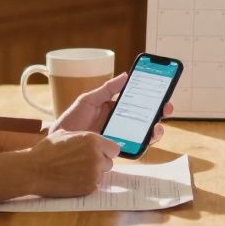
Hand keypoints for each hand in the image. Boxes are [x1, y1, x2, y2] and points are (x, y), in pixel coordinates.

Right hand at [19, 129, 119, 196]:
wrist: (33, 170)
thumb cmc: (46, 151)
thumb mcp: (64, 134)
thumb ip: (82, 137)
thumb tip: (91, 139)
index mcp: (93, 140)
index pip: (113, 149)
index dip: (105, 152)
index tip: (98, 154)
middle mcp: (96, 156)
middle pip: (109, 162)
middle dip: (99, 163)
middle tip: (82, 164)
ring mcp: (94, 173)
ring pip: (101, 175)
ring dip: (92, 174)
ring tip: (74, 172)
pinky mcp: (88, 187)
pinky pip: (93, 185)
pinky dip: (85, 184)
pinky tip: (71, 180)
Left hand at [52, 72, 171, 146]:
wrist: (59, 143)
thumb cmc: (72, 120)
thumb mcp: (88, 100)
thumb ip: (107, 89)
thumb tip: (126, 75)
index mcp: (116, 109)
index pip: (138, 102)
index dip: (153, 98)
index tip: (163, 92)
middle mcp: (121, 123)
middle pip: (146, 118)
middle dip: (160, 113)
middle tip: (166, 108)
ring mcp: (120, 137)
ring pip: (144, 134)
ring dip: (155, 130)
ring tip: (157, 127)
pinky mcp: (117, 150)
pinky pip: (134, 148)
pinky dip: (143, 144)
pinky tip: (146, 139)